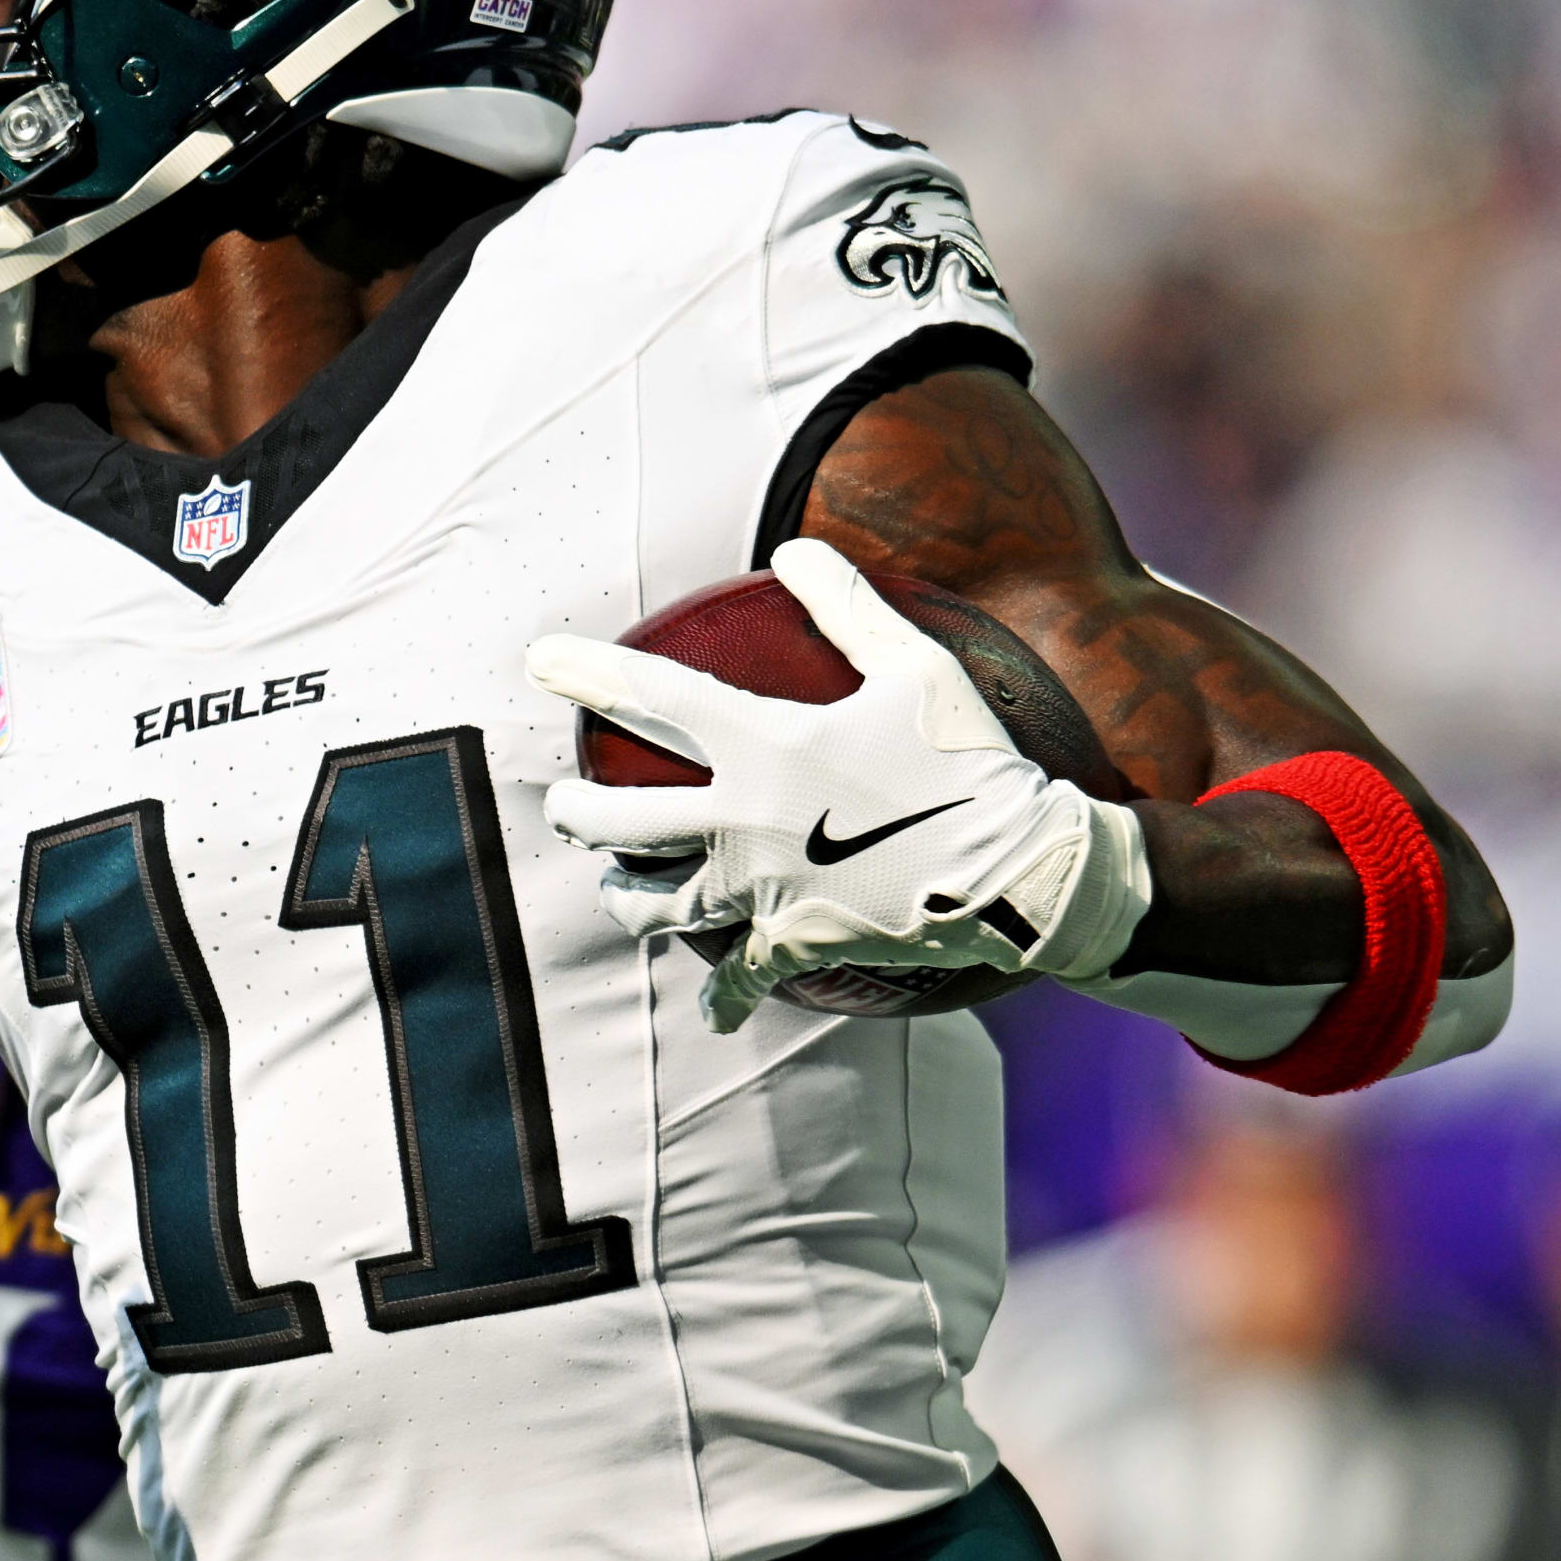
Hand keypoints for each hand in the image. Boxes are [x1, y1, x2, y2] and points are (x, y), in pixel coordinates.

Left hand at [526, 540, 1146, 1029]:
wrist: (1021, 869)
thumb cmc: (970, 758)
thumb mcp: (916, 666)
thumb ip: (847, 605)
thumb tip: (794, 547)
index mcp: (766, 743)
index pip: (652, 696)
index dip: (586, 672)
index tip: (538, 661)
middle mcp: (743, 819)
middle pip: (621, 821)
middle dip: (578, 812)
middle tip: (564, 804)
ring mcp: (762, 890)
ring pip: (656, 907)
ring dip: (625, 898)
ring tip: (616, 889)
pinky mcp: (793, 944)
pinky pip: (739, 978)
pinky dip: (724, 997)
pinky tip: (715, 1012)